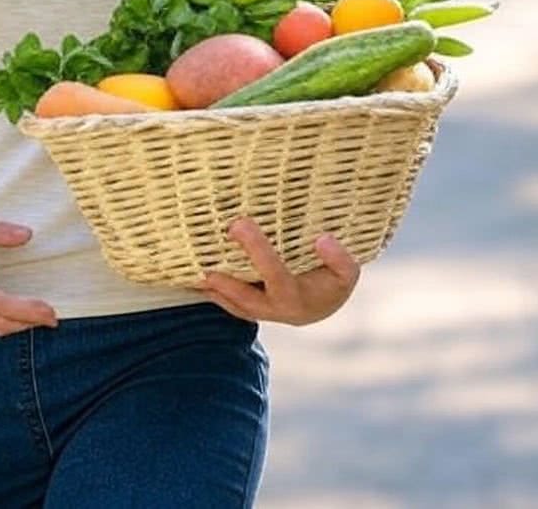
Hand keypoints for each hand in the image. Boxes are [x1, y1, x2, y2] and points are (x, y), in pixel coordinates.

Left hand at [201, 218, 359, 325]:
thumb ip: (341, 259)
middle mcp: (276, 310)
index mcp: (298, 299)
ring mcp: (261, 312)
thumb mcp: (347, 273)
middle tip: (204, 255)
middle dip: (225, 278)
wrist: (324, 305)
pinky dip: (211, 291)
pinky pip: (228, 302)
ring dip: (211, 289)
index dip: (259, 252)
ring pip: (232, 304)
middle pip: (246, 296)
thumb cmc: (334, 283)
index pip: (276, 275)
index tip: (242, 225)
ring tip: (189, 270)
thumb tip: (322, 240)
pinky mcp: (250, 309)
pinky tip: (193, 276)